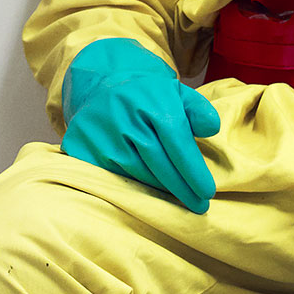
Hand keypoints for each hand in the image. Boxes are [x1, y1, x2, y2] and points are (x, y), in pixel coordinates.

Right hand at [61, 38, 220, 213]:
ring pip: (137, 172)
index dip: (193, 169)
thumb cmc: (147, 97)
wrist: (100, 88)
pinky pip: (115, 176)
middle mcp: (123, 115)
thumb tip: (212, 128)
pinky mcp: (81, 147)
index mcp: (150, 99)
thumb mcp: (175, 93)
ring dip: (161, 190)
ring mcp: (100, 132)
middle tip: (199, 205)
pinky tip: (152, 193)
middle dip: (182, 188)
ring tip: (180, 201)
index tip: (208, 191)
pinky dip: (136, 187)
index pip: (176, 140)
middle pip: (158, 161)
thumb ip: (197, 109)